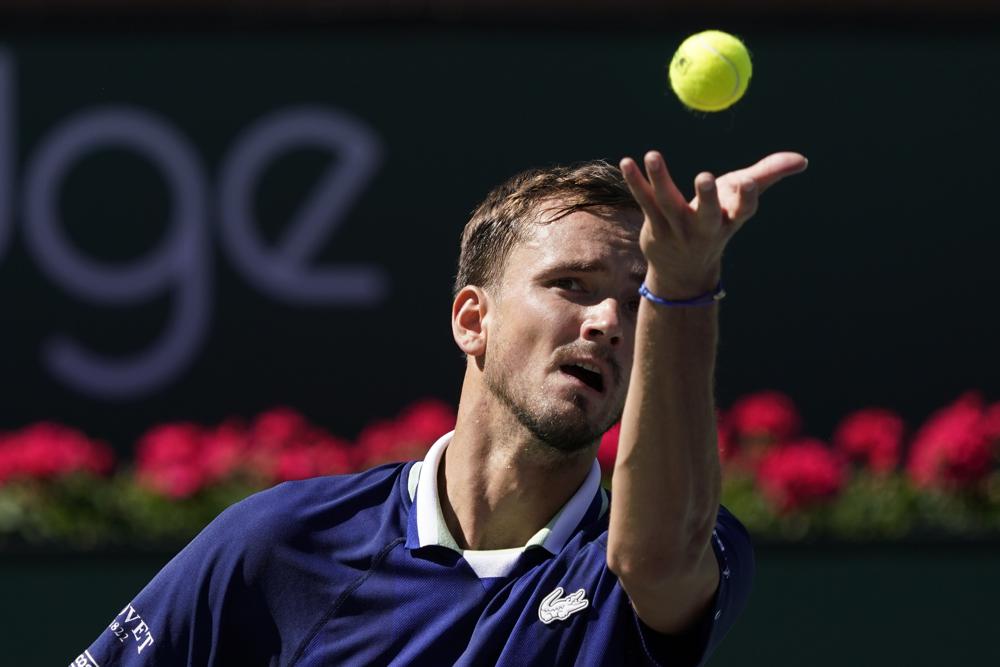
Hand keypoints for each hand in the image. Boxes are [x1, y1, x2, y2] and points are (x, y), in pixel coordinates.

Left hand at [620, 150, 807, 297]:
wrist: (683, 271)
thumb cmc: (718, 222)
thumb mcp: (742, 201)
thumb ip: (769, 176)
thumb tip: (803, 160)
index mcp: (730, 221)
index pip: (743, 211)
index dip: (747, 198)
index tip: (750, 183)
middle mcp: (705, 228)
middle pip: (707, 214)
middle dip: (707, 196)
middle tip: (705, 177)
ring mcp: (678, 229)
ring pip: (668, 203)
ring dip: (661, 178)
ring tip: (653, 154)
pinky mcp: (654, 227)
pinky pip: (644, 202)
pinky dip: (636, 182)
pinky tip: (627, 162)